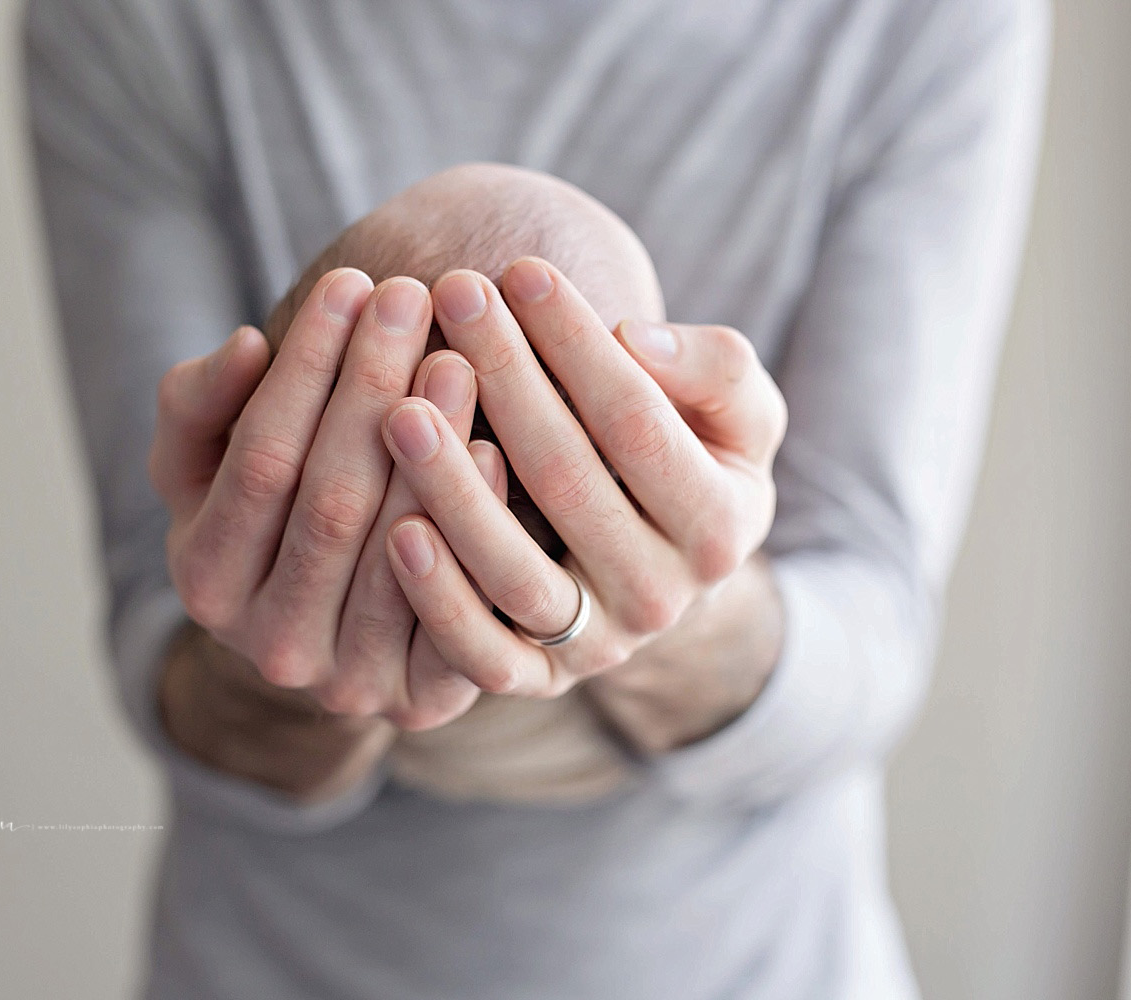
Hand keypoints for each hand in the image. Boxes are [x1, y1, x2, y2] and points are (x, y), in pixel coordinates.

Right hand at [149, 268, 486, 731]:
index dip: (305, 369)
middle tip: (416, 297)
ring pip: (396, 550)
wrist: (332, 622)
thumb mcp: (208, 461)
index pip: (260, 460)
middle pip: (330, 502)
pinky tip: (501, 451)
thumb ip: (202, 405)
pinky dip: (475, 529)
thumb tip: (246, 345)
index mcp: (206, 583)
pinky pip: (456, 613)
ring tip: (462, 355)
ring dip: (434, 449)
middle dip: (372, 389)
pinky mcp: (425, 701)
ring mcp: (350, 684)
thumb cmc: (270, 511)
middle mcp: (271, 647)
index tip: (349, 283)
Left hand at [378, 258, 786, 697]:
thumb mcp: (736, 413)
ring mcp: (597, 647)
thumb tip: (638, 340)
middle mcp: (664, 598)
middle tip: (451, 296)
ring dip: (452, 489)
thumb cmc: (688, 458)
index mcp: (724, 527)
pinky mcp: (535, 681)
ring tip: (399, 408)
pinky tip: (394, 531)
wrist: (661, 565)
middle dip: (506, 379)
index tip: (522, 271)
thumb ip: (715, 369)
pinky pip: (480, 655)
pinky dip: (438, 601)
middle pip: (568, 481)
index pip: (638, 423)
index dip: (578, 346)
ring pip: (515, 574)